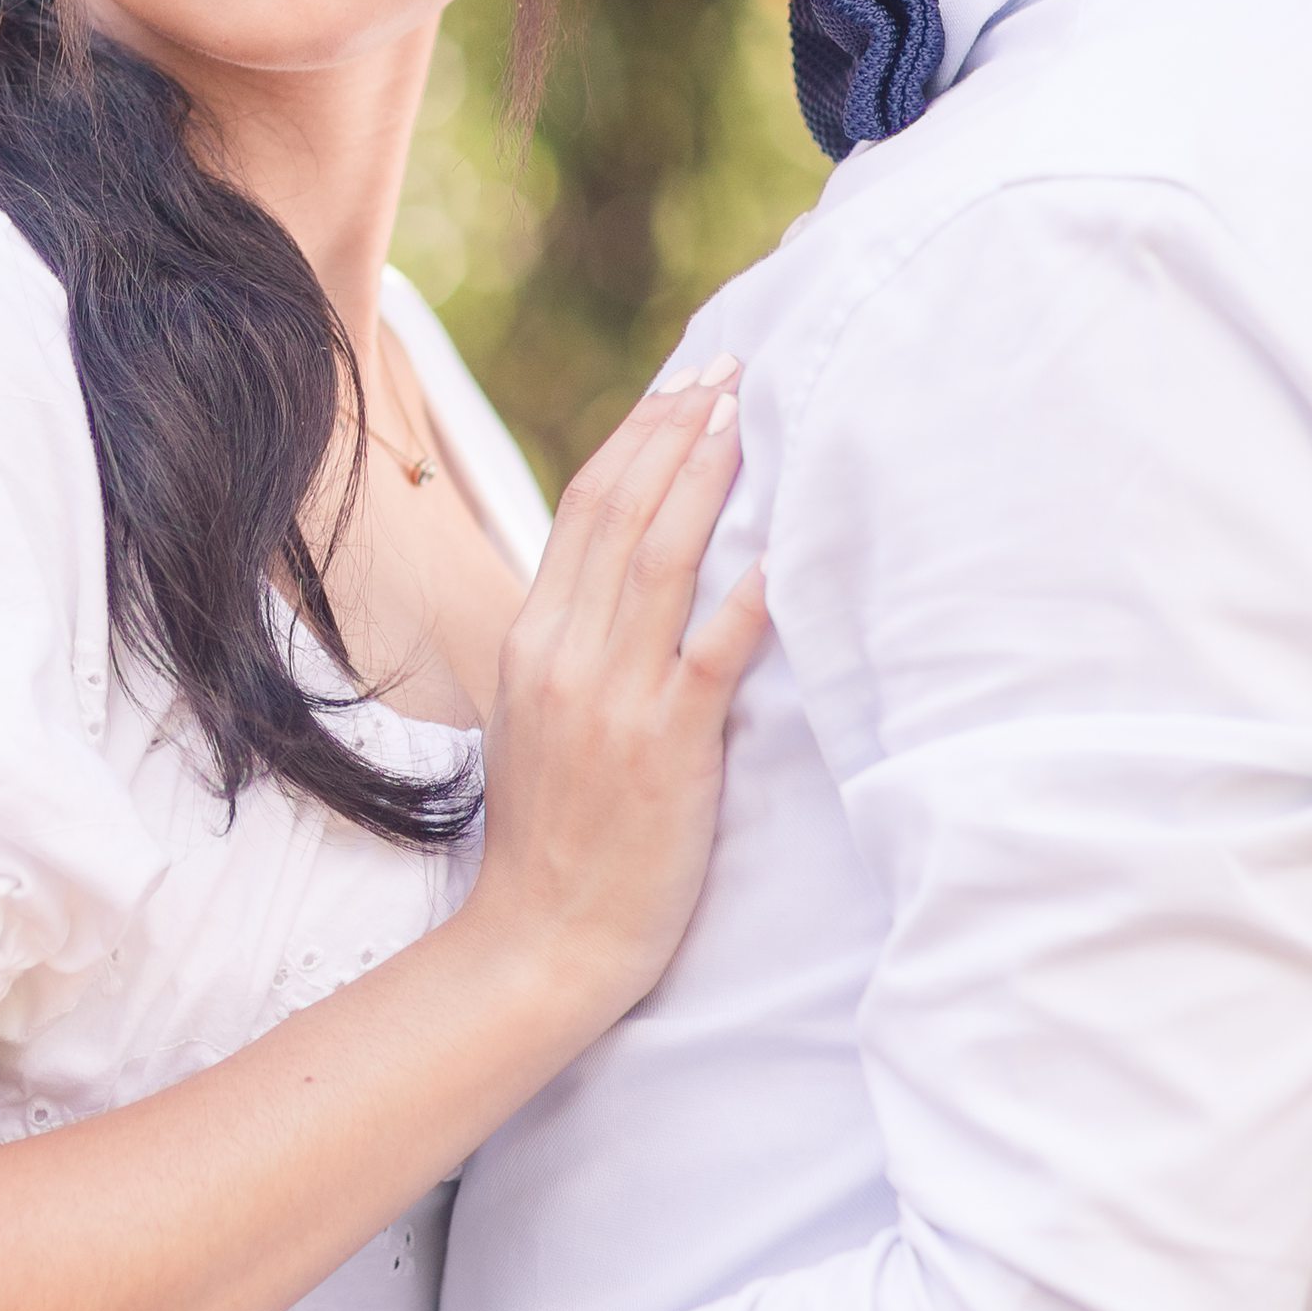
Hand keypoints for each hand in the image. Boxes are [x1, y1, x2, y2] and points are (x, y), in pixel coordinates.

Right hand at [463, 359, 767, 1036]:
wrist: (543, 939)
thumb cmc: (554, 838)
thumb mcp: (540, 721)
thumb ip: (574, 649)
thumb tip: (620, 588)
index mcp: (531, 641)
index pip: (582, 510)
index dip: (635, 438)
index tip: (682, 386)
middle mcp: (564, 654)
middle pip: (620, 512)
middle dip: (677, 431)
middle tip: (731, 371)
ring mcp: (611, 697)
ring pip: (659, 559)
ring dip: (706, 479)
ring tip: (748, 419)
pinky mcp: (664, 745)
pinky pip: (711, 651)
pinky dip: (748, 593)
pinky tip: (780, 548)